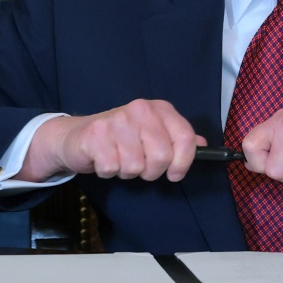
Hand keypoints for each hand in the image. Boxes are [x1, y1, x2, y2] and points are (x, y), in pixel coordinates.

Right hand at [22, 99, 203, 182]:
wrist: (78, 135)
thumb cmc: (121, 138)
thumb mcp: (152, 134)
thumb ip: (178, 139)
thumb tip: (203, 145)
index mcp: (159, 109)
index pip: (185, 137)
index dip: (183, 162)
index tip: (175, 174)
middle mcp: (140, 110)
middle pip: (161, 157)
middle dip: (151, 171)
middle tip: (140, 166)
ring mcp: (117, 121)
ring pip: (136, 166)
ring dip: (127, 172)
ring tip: (119, 159)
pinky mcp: (96, 135)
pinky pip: (112, 169)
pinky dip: (108, 171)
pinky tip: (104, 159)